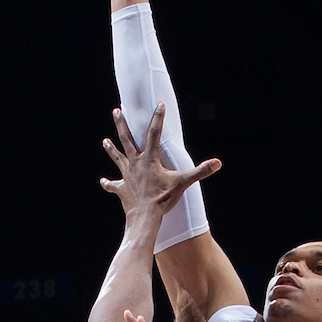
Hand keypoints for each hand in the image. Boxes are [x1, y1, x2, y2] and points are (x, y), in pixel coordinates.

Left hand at [101, 103, 220, 215]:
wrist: (145, 216)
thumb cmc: (163, 198)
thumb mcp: (183, 183)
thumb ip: (200, 171)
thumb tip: (218, 163)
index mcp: (149, 159)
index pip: (154, 133)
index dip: (158, 118)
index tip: (159, 104)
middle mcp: (135, 164)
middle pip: (126, 139)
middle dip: (121, 124)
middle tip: (116, 111)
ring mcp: (126, 176)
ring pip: (117, 158)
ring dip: (110, 149)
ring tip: (105, 141)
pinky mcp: (121, 189)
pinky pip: (112, 185)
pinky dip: (108, 183)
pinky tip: (103, 181)